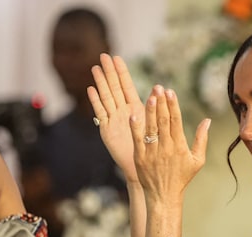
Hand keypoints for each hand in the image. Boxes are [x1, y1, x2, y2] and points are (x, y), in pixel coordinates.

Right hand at [87, 53, 142, 183]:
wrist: (142, 166)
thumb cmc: (152, 148)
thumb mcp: (155, 124)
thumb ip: (155, 107)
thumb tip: (161, 88)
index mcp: (136, 109)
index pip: (127, 86)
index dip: (122, 72)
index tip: (117, 57)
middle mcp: (123, 111)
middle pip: (114, 88)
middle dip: (109, 72)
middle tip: (103, 55)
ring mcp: (114, 119)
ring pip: (106, 97)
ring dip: (100, 83)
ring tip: (95, 68)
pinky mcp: (107, 130)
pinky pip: (101, 113)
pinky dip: (96, 101)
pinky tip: (91, 89)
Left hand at [128, 85, 209, 203]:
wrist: (164, 196)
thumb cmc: (182, 177)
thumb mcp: (197, 160)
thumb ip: (201, 139)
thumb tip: (207, 120)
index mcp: (180, 147)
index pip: (176, 121)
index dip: (173, 105)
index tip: (171, 91)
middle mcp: (166, 148)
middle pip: (163, 121)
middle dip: (161, 103)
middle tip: (159, 87)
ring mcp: (152, 152)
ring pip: (151, 127)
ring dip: (150, 111)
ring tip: (150, 96)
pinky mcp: (140, 157)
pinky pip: (137, 140)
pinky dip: (135, 127)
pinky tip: (134, 115)